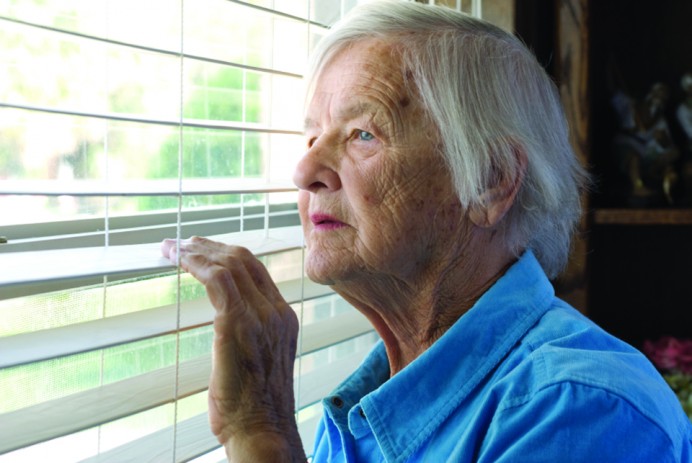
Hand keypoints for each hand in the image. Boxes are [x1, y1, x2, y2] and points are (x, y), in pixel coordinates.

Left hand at [161, 237, 304, 461]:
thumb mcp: (260, 361)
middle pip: (244, 259)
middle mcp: (276, 311)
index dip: (227, 254)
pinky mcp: (237, 324)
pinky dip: (195, 263)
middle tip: (182, 244)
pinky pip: (216, 279)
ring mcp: (260, 316)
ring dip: (196, 251)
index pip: (256, 270)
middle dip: (209, 246)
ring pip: (229, 264)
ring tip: (172, 248)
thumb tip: (227, 322)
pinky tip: (177, 260)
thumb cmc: (254, 406)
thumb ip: (251, 334)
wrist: (263, 430)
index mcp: (283, 317)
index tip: (203, 250)